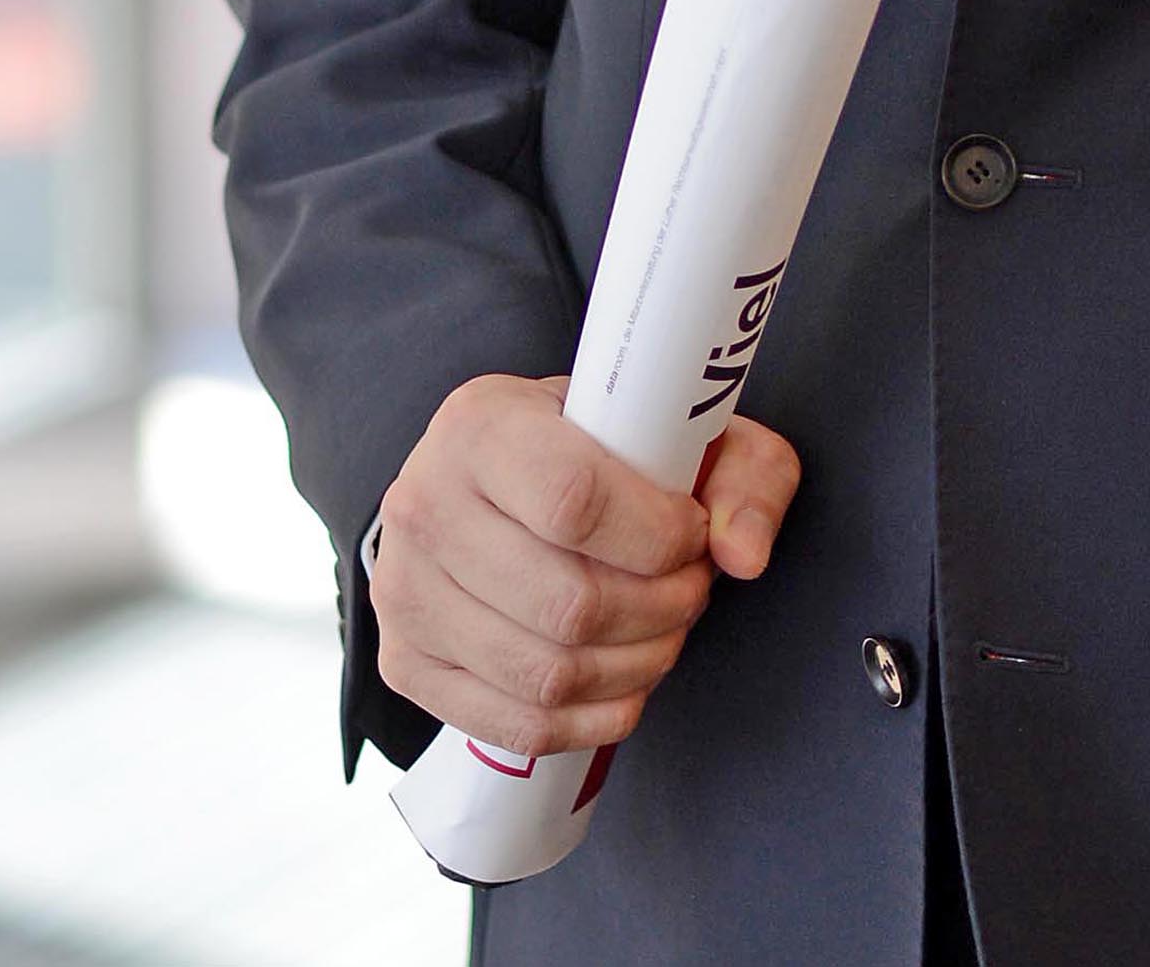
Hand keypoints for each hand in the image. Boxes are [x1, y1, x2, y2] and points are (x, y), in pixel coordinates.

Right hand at [371, 372, 802, 756]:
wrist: (494, 480)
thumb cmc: (592, 447)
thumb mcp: (678, 425)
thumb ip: (742, 472)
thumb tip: (744, 553)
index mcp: (481, 424)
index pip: (575, 502)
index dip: (657, 537)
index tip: (693, 533)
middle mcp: (424, 505)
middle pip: (567, 603)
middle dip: (660, 610)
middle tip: (691, 588)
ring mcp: (404, 592)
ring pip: (546, 674)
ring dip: (635, 667)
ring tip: (664, 630)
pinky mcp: (406, 662)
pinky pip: (516, 724)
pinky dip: (593, 719)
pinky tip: (626, 683)